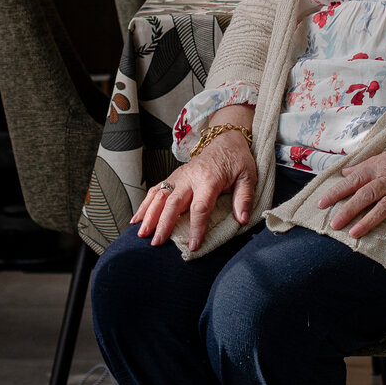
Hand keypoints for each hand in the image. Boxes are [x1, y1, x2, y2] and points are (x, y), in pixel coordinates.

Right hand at [133, 125, 256, 251]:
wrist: (225, 139)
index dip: (196, 227)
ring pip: (160, 196)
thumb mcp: (248, 176)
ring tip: (141, 234)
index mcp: (210, 179)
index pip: (200, 207)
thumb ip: (244, 198)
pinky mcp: (174, 177)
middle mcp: (190, 177)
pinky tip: (137, 219)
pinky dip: (145, 204)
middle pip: (173, 203)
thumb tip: (243, 219)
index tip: (193, 245)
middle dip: (164, 224)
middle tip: (157, 243)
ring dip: (149, 215)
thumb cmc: (237, 160)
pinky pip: (156, 190)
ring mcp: (179, 176)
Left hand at [318, 131, 385, 255]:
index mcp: (383, 164)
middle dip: (347, 210)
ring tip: (354, 234)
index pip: (355, 178)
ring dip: (368, 221)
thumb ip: (371, 162)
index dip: (337, 191)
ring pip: (384, 207)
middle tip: (333, 224)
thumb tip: (348, 172)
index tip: (322, 202)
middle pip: (365, 194)